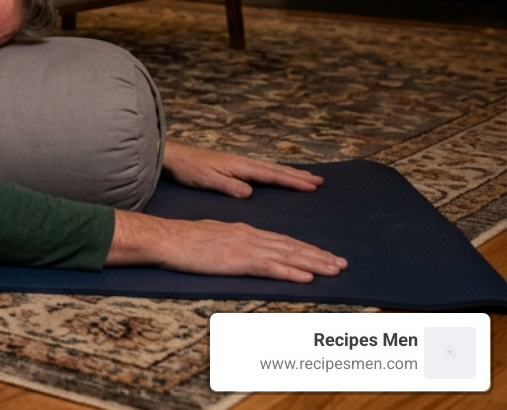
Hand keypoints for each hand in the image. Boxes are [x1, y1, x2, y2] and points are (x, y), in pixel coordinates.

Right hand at [108, 209, 346, 281]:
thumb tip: (245, 247)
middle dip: (318, 255)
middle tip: (342, 264)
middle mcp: (249, 236)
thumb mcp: (213, 236)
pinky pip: (270, 267)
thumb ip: (233, 241)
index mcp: (243, 231)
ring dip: (313, 263)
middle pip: (291, 246)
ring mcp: (245, 247)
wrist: (166, 238)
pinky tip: (307, 277)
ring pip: (287, 255)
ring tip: (334, 269)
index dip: (305, 248)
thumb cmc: (183, 240)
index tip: (324, 255)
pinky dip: (291, 271)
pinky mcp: (237, 260)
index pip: (281, 240)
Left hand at [162, 140, 322, 198]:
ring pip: (270, 168)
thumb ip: (228, 186)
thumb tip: (250, 193)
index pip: (271, 175)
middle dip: (298, 176)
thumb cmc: (188, 168)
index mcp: (240, 166)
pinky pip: (261, 169)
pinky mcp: (233, 165)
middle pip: (276, 169)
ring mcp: (238, 162)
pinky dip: (275, 172)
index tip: (312, 186)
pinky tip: (277, 175)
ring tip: (307, 177)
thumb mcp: (207, 179)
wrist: (172, 155)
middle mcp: (243, 162)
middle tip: (320, 181)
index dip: (292, 181)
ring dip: (290, 173)